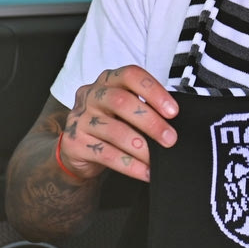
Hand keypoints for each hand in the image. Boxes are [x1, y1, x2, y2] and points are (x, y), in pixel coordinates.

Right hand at [58, 65, 178, 182]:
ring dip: (141, 147)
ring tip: (156, 159)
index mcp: (108, 80)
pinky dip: (130, 165)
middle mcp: (91, 94)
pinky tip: (145, 172)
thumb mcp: (124, 109)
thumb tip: (174, 123)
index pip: (131, 75)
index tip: (173, 111)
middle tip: (170, 139)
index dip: (154, 91)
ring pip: (114, 130)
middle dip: (150, 122)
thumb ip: (144, 107)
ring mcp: (80, 118)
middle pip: (121, 101)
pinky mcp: (74, 142)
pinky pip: (106, 155)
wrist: (77, 149)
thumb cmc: (110, 123)